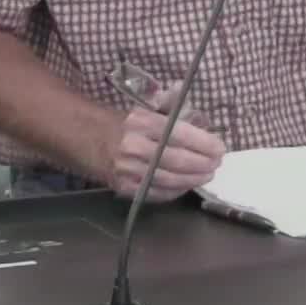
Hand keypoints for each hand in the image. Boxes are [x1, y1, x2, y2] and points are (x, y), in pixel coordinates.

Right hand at [105, 89, 227, 202]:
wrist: (85, 138)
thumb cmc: (123, 123)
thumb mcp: (146, 110)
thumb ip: (174, 114)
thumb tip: (203, 122)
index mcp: (142, 122)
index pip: (179, 134)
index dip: (203, 143)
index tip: (220, 148)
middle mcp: (134, 146)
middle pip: (177, 160)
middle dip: (202, 164)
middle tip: (217, 164)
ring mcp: (127, 169)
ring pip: (169, 179)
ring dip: (193, 179)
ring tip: (207, 175)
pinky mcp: (123, 187)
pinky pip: (156, 193)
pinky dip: (175, 191)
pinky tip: (186, 186)